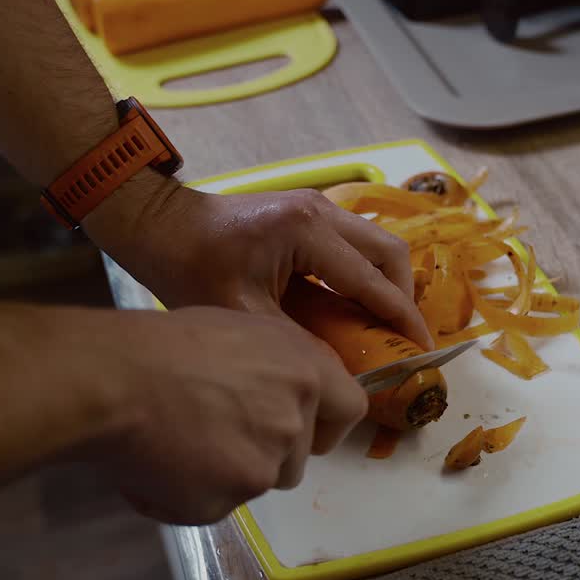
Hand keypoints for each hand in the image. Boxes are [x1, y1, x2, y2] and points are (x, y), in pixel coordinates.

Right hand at [82, 306, 367, 523]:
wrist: (113, 380)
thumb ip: (277, 366)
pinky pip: (215, 507)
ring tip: (180, 442)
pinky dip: (188, 496)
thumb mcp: (239, 331)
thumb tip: (282, 390)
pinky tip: (156, 463)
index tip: (307, 427)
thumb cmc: (165, 343)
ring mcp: (262, 467)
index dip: (328, 422)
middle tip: (216, 430)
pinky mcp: (224, 503)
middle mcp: (295, 422)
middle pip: (298, 456)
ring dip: (228, 473)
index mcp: (305, 371)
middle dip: (265, 451)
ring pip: (257, 482)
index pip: (351, 409)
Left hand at [84, 174, 432, 349]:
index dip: (401, 318)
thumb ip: (298, 342)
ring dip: (385, 282)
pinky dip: (364, 271)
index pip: (372, 280)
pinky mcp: (306, 210)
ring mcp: (315, 205)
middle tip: (401, 338)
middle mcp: (321, 210)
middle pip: (389, 251)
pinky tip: (354, 304)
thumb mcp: (245, 316)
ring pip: (375, 242)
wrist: (157, 225)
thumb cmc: (190, 268)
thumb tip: (341, 375)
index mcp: (307, 232)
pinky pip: (353, 241)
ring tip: (382, 324)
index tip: (421, 349)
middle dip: (402, 297)